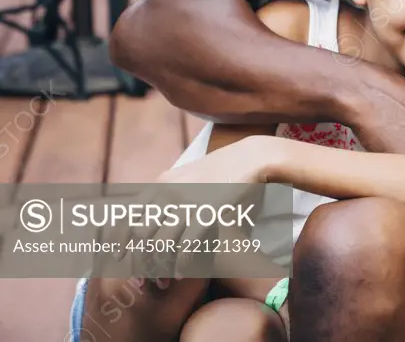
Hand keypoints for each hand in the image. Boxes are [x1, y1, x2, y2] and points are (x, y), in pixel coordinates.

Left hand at [111, 138, 270, 277]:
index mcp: (159, 185)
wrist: (252, 158)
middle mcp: (168, 194)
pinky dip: (180, 264)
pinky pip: (186, 246)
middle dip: (139, 261)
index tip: (117, 257)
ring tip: (162, 281)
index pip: (126, 216)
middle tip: (142, 279)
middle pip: (141, 235)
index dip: (117, 241)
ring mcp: (188, 204)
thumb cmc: (220, 171)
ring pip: (161, 243)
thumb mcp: (185, 175)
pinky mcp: (209, 213)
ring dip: (159, 268)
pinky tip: (180, 273)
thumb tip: (146, 213)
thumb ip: (165, 192)